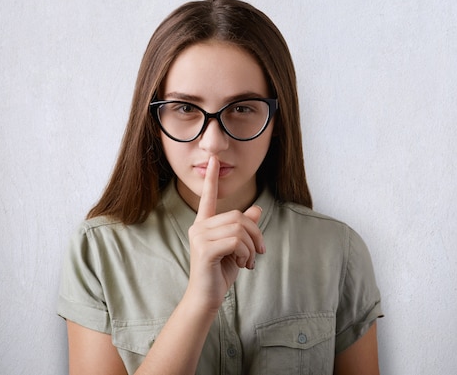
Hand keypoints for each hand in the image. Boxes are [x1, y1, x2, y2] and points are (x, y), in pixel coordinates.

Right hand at [186, 156, 265, 310]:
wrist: (207, 298)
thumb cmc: (220, 273)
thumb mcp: (237, 248)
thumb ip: (244, 229)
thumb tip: (257, 208)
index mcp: (204, 224)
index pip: (208, 197)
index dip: (211, 178)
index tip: (213, 159)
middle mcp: (199, 227)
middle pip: (238, 216)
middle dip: (255, 234)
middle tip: (257, 253)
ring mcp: (199, 238)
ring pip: (239, 229)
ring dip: (250, 247)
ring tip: (247, 262)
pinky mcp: (204, 249)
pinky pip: (236, 241)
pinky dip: (245, 253)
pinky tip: (241, 265)